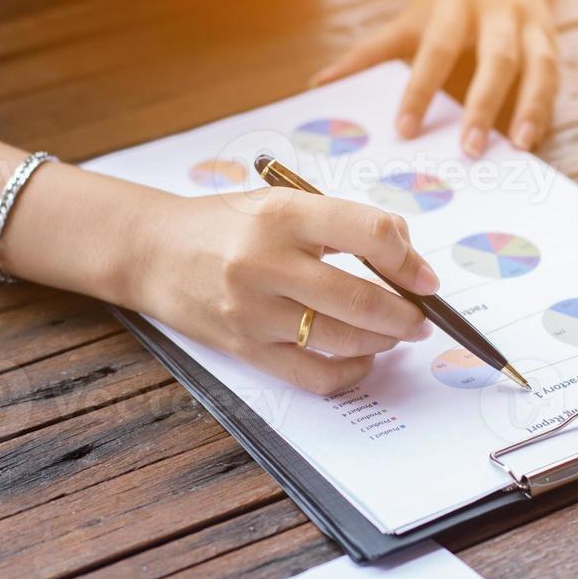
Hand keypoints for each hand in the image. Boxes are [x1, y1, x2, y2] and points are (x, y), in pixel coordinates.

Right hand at [131, 189, 438, 393]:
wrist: (153, 251)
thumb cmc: (226, 225)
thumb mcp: (280, 203)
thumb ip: (340, 224)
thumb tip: (406, 259)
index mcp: (283, 213)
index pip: (367, 235)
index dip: (409, 260)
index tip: (424, 276)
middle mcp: (266, 262)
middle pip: (361, 298)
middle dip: (406, 314)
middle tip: (421, 317)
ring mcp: (254, 311)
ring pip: (342, 340)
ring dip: (384, 342)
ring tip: (396, 334)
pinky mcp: (245, 348)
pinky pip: (314, 375)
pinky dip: (350, 372)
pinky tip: (362, 360)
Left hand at [312, 0, 559, 156]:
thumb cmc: (448, 1)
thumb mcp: (409, 21)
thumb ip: (369, 54)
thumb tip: (320, 84)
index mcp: (455, 6)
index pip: (437, 50)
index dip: (420, 90)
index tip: (404, 130)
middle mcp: (498, 14)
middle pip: (496, 59)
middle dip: (483, 104)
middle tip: (468, 150)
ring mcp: (531, 27)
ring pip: (537, 68)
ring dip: (529, 108)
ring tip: (518, 147)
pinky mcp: (551, 43)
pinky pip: (552, 80)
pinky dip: (543, 111)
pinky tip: (531, 141)